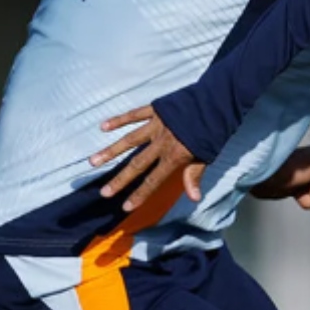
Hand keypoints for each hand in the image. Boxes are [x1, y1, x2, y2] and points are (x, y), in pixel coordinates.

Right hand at [89, 106, 205, 212]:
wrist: (216, 102)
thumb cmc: (214, 131)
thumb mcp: (206, 156)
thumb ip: (194, 176)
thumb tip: (194, 198)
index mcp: (174, 156)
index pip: (154, 179)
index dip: (140, 194)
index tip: (126, 206)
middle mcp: (161, 142)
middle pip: (137, 164)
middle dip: (121, 179)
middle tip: (104, 192)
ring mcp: (156, 125)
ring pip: (129, 140)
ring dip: (111, 151)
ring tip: (93, 161)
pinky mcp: (155, 110)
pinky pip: (133, 115)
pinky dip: (118, 120)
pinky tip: (103, 127)